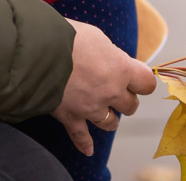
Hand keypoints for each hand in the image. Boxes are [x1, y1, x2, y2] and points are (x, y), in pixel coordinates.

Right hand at [52, 19, 156, 156]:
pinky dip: (84, 143)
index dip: (141, 79)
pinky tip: (88, 149)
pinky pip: (81, 136)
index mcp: (121, 69)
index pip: (146, 83)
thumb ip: (110, 54)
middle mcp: (111, 92)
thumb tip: (114, 61)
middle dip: (124, 97)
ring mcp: (92, 108)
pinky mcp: (72, 117)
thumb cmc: (68, 36)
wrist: (39, 50)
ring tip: (103, 110)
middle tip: (115, 88)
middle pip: (130, 105)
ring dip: (109, 117)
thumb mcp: (96, 36)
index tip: (135, 76)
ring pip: (111, 122)